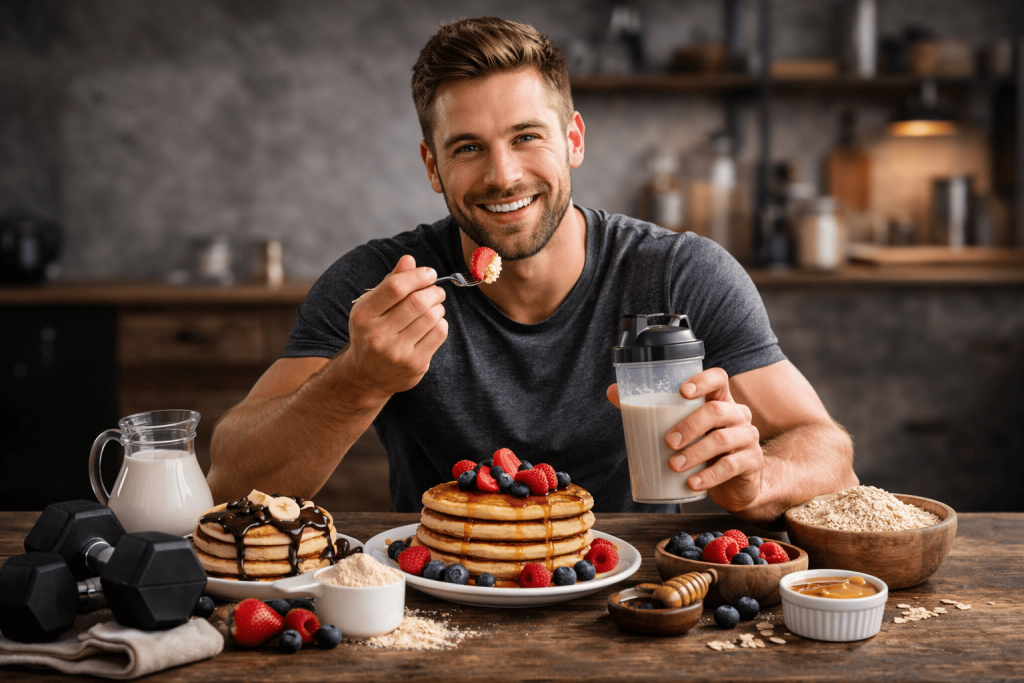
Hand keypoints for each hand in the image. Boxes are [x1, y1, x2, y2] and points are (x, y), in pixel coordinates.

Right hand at [343, 255, 447, 397]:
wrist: (366, 377)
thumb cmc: (372, 333)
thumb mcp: (372, 307)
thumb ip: (391, 283)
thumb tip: (409, 259)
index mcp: (364, 315)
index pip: (395, 287)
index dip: (417, 276)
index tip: (429, 273)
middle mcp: (377, 335)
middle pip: (417, 302)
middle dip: (433, 290)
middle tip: (436, 290)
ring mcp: (396, 352)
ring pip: (431, 317)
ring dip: (438, 307)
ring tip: (434, 307)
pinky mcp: (414, 364)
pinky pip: (439, 334)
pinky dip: (441, 323)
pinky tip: (433, 324)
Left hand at [606, 367, 762, 511]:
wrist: (737, 482)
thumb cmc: (704, 448)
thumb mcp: (683, 429)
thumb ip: (650, 411)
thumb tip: (613, 392)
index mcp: (720, 401)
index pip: (718, 379)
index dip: (702, 380)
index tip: (681, 391)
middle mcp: (738, 415)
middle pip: (716, 411)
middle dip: (690, 425)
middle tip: (668, 442)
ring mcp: (748, 438)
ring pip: (723, 439)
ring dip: (695, 453)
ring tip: (674, 465)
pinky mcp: (752, 462)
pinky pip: (732, 466)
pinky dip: (709, 475)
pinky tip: (692, 483)